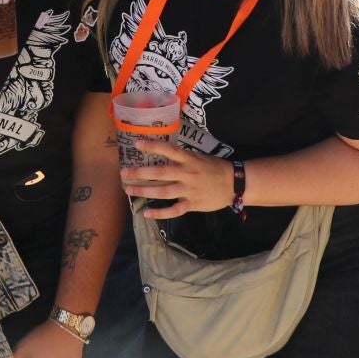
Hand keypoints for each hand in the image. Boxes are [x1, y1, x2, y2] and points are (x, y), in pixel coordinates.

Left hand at [120, 140, 234, 218]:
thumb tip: (162, 153)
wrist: (234, 184)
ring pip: (163, 192)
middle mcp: (187, 174)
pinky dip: (159, 213)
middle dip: (140, 173)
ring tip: (128, 189)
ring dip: (144, 191)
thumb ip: (181, 158)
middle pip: (160, 174)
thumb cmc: (214, 168)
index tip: (137, 144)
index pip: (169, 151)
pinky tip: (146, 213)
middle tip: (124, 173)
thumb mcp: (198, 157)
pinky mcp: (192, 204)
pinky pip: (173, 210)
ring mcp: (189, 190)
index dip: (153, 147)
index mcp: (189, 160)